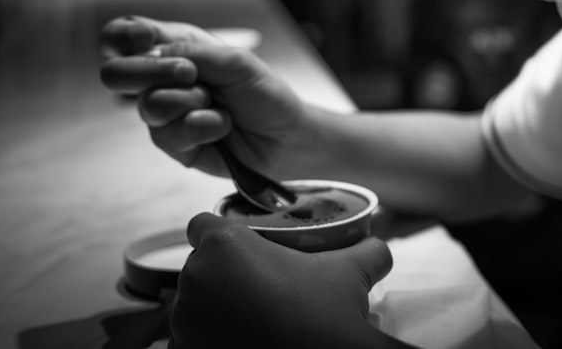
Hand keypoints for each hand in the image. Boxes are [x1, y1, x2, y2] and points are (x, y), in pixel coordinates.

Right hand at [98, 15, 311, 178]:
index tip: (146, 39)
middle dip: (147, 72)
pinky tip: (221, 126)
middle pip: (115, 73)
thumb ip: (194, 52)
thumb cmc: (264, 93)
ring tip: (219, 105)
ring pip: (150, 105)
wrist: (286, 136)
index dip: (122, 36)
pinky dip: (202, 127)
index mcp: (176, 48)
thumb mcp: (236, 62)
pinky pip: (168, 134)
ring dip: (192, 102)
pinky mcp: (173, 144)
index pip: (125, 36)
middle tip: (189, 74)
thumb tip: (153, 51)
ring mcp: (165, 113)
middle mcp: (162, 79)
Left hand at [171, 214, 407, 348]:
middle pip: (199, 265)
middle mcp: (193, 278)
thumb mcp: (352, 273)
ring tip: (248, 315)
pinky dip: (208, 337)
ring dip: (213, 305)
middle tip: (256, 285)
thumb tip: (378, 247)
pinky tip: (238, 338)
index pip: (202, 224)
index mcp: (223, 246)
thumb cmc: (324, 317)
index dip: (221, 233)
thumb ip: (367, 251)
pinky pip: (189, 337)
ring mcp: (184, 321)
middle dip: (222, 273)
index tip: (242, 246)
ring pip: (193, 302)